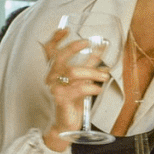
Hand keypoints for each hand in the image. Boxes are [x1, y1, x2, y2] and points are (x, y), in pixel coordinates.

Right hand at [42, 27, 106, 149]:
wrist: (66, 123)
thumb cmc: (72, 100)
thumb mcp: (82, 79)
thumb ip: (89, 63)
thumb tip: (100, 47)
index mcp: (55, 70)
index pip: (50, 50)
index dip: (55, 38)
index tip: (66, 29)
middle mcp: (51, 77)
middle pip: (59, 57)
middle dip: (73, 47)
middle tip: (87, 43)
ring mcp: (54, 87)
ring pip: (72, 71)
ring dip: (91, 71)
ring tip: (104, 75)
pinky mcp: (61, 99)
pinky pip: (77, 88)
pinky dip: (91, 87)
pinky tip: (98, 88)